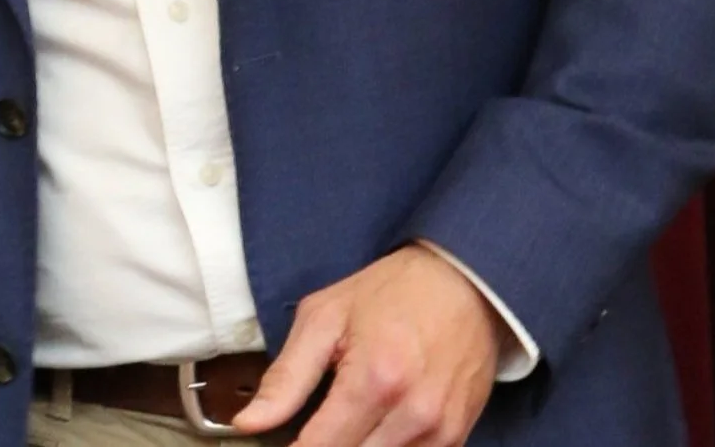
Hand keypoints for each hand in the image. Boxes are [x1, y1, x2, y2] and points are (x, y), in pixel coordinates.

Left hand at [229, 244, 500, 445]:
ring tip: (341, 421)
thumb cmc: (390, 294)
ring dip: (354, 446)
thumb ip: (286, 378)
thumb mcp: (323, 318)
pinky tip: (371, 427)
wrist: (465, 284)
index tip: (282, 444)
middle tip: (312, 426)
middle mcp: (413, 415)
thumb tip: (249, 423)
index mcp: (374, 381)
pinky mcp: (457, 436)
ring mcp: (441, 431)